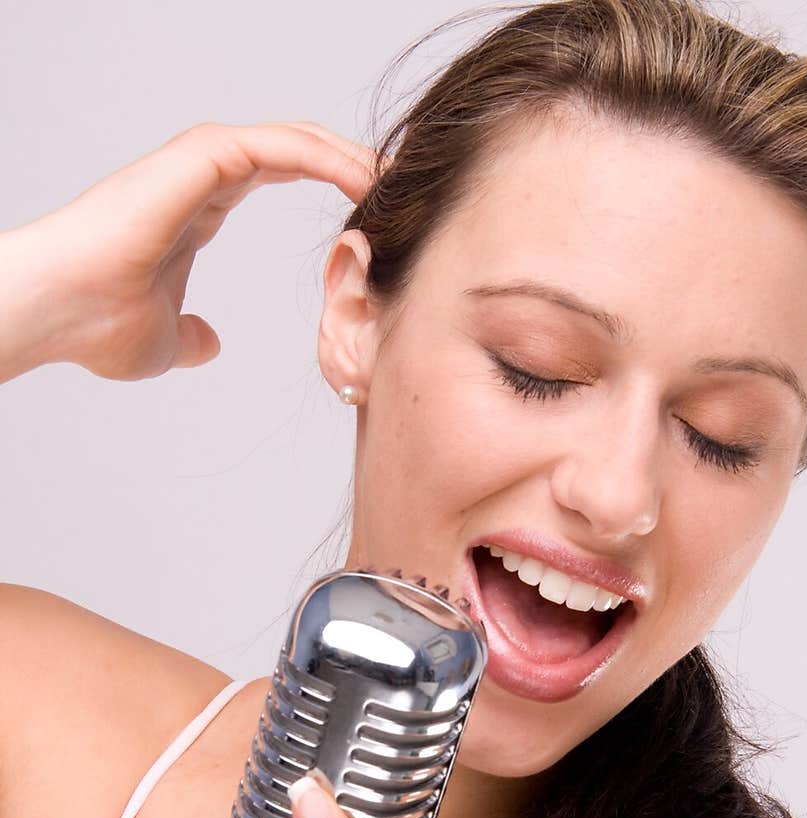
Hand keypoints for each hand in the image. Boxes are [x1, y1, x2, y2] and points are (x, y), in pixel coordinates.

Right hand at [21, 121, 384, 380]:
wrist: (59, 312)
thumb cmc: (97, 327)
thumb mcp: (165, 342)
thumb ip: (192, 337)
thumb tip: (210, 343)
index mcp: (198, 207)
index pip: (275, 175)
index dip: (325, 185)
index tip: (371, 212)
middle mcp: (201, 177)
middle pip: (294, 150)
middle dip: (349, 164)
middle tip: (401, 189)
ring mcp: (198, 162)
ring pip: (293, 140)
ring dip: (347, 157)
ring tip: (395, 180)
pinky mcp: (198, 158)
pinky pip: (278, 145)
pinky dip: (323, 156)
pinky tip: (361, 178)